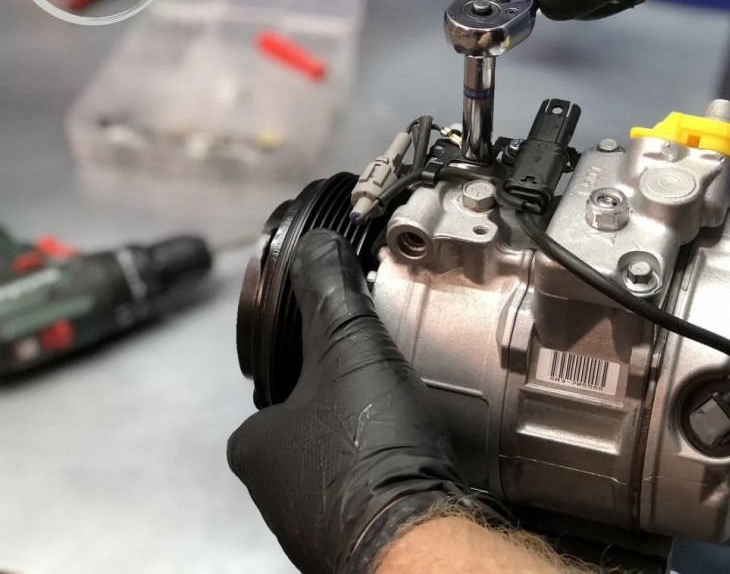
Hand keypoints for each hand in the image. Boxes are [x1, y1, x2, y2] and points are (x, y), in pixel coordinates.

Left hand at [227, 230, 507, 573]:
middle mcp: (274, 491)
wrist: (416, 536)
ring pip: (343, 460)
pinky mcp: (353, 540)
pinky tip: (419, 458)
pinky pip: (370, 491)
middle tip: (388, 385)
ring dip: (374, 440)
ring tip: (409, 418)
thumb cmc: (367, 449)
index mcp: (254, 445)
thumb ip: (330, 292)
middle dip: (350, 405)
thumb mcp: (348, 346)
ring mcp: (313, 521)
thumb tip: (316, 246)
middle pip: (313, 423)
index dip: (316, 362)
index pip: (276, 388)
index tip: (351, 353)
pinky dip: (390, 473)